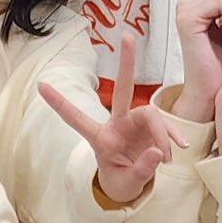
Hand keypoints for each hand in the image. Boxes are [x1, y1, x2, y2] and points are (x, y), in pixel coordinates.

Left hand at [37, 31, 188, 203]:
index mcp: (100, 137)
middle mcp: (117, 124)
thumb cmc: (120, 182)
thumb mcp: (127, 183)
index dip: (60, 103)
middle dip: (126, 64)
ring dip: (162, 135)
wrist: (132, 185)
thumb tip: (158, 152)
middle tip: (129, 37)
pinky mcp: (152, 128)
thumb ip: (142, 169)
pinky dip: (173, 136)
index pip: (77, 118)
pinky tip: (180, 147)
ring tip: (166, 160)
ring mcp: (135, 123)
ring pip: (152, 115)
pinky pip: (166, 126)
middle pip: (122, 89)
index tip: (41, 85)